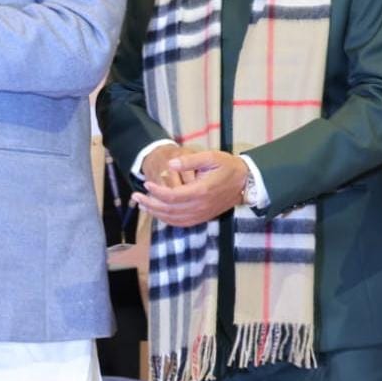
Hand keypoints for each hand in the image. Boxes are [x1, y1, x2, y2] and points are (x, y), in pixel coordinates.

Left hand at [131, 149, 248, 226]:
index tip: (145, 183)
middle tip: (136, 196)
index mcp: (201, 190)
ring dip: (156, 213)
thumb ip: (189, 160)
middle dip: (150, 204)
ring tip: (142, 204)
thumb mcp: (210, 157)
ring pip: (174, 219)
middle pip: (169, 210)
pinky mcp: (203, 217)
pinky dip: (167, 220)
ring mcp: (202, 214)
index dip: (156, 191)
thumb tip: (170, 164)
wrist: (246, 181)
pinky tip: (157, 213)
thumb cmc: (227, 166)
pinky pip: (182, 223)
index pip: (172, 196)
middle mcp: (201, 206)